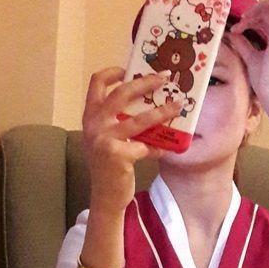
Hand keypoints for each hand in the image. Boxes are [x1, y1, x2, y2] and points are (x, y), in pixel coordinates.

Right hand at [82, 67, 180, 212]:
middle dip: (146, 82)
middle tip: (165, 77)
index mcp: (90, 116)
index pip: (97, 83)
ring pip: (140, 120)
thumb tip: (145, 102)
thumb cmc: (109, 167)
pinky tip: (166, 149)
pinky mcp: (118, 155)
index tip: (130, 69)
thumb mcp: (106, 139)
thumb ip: (116, 121)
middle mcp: (95, 124)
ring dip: (162, 112)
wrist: (105, 197)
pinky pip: (146, 147)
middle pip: (123, 93)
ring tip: (178, 105)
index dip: (113, 72)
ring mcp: (105, 139)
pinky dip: (157, 148)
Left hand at [226, 0, 268, 105]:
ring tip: (242, 22)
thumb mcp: (251, 57)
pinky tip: (245, 22)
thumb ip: (243, 44)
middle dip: (252, 12)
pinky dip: (257, 11)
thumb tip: (232, 34)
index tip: (239, 28)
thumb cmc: (265, 82)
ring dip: (255, 10)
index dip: (254, 17)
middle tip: (239, 25)